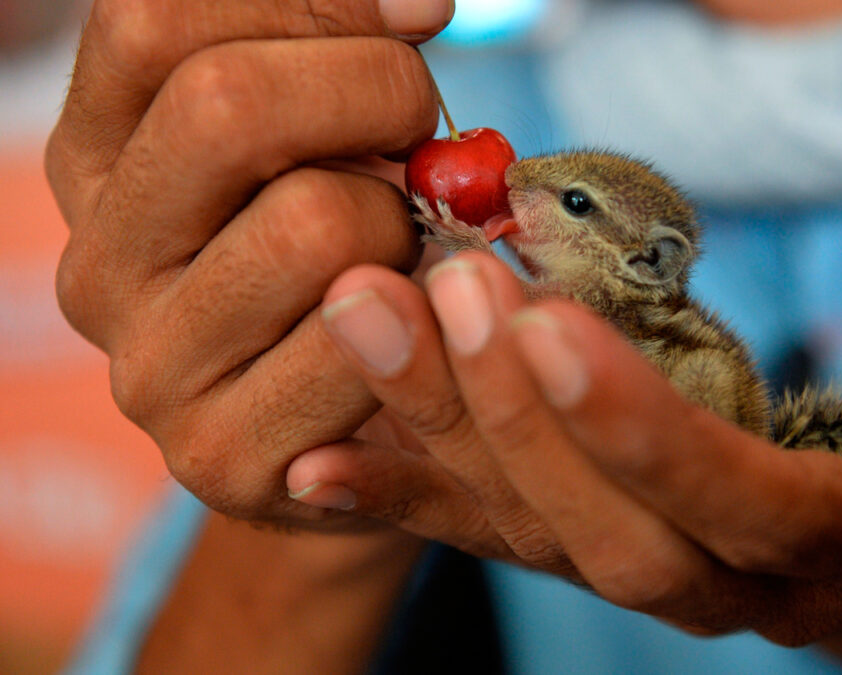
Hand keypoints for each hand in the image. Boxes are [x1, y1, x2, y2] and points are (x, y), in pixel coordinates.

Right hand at [45, 0, 461, 530]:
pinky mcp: (219, 455)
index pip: (158, 21)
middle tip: (421, 127)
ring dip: (408, 223)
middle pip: (226, 106)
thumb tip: (418, 1)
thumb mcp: (311, 140)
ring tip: (409, 247)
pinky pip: (363, 344)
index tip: (421, 12)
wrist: (340, 432)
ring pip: (317, 225)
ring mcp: (148, 367)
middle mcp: (98, 259)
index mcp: (97, 157)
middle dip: (375, 91)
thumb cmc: (340, 255)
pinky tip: (417, 327)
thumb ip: (327, 63)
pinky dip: (426, 321)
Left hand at [291, 220, 841, 644]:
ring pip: (524, 526)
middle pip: (600, 529)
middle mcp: (713, 581)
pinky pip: (481, 540)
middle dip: (515, 417)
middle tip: (444, 282)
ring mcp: (633, 570)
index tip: (556, 321)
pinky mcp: (577, 547)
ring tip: (363, 310)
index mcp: (822, 545)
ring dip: (436, 426)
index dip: (641, 430)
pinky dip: (397, 503)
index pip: (727, 504)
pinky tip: (310, 462)